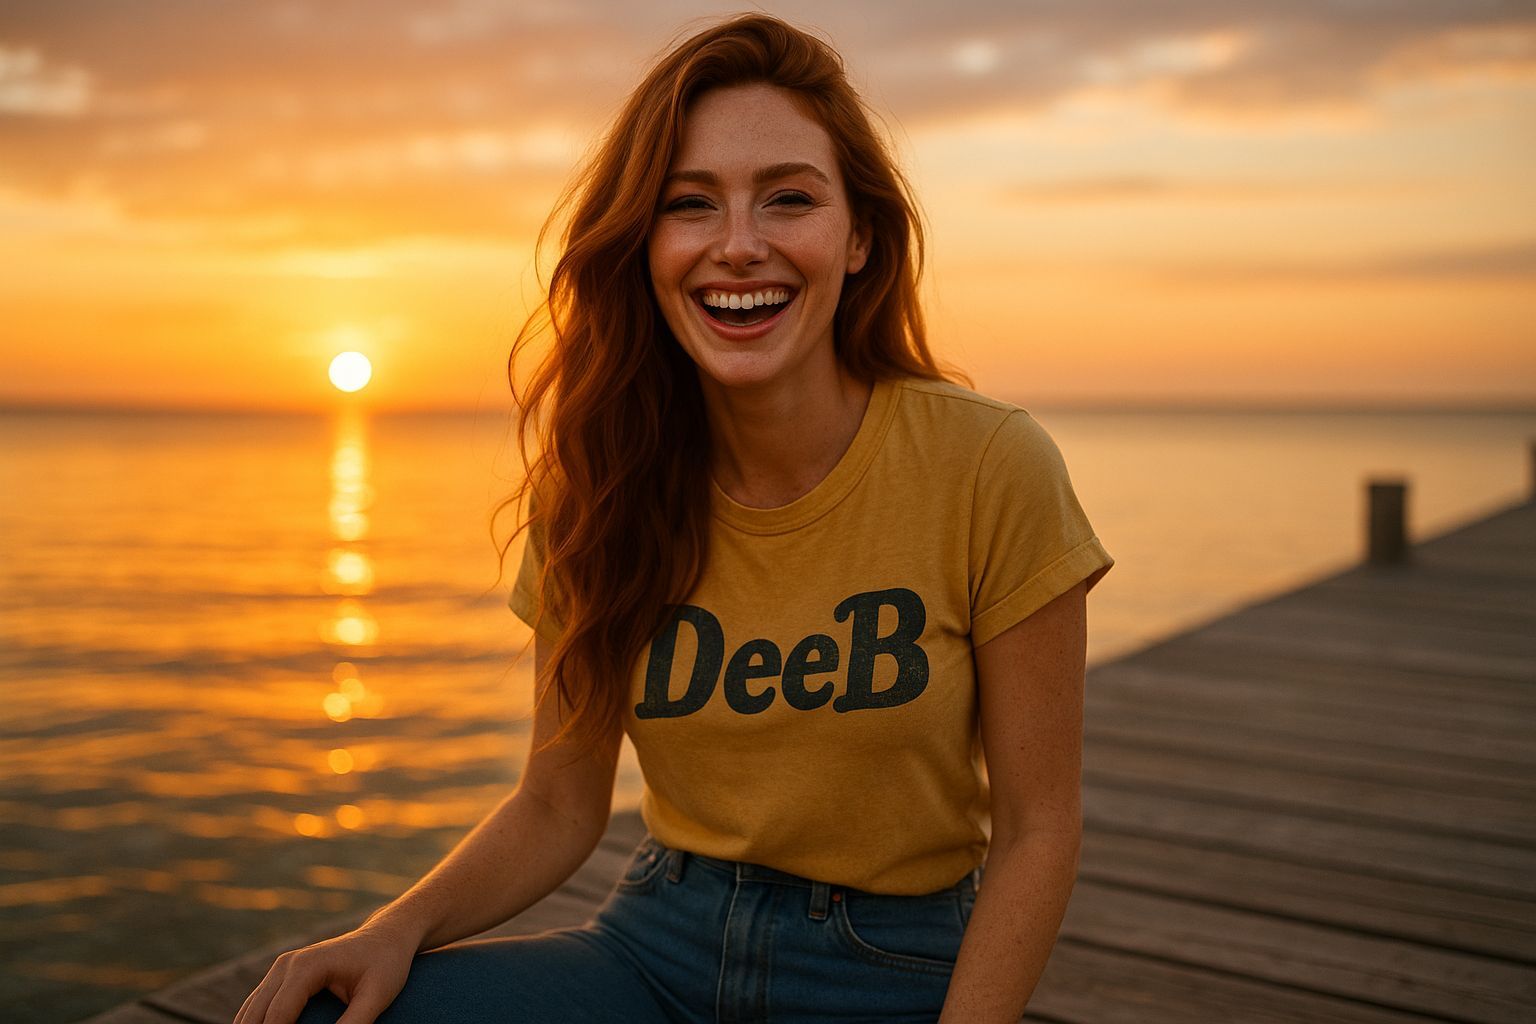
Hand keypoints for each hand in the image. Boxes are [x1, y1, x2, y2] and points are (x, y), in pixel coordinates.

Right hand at [233, 919, 418, 1023]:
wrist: (386, 937)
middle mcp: (286, 964)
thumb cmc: (386, 964)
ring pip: (250, 1012)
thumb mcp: (376, 996)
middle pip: (255, 1016)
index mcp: (306, 967)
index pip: (277, 1017)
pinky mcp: (282, 977)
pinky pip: (258, 1007)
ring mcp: (281, 968)